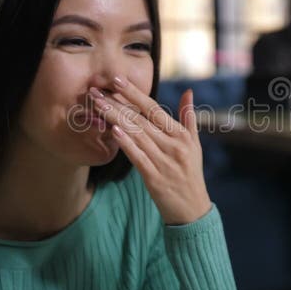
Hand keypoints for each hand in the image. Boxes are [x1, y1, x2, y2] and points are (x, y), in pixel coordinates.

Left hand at [88, 77, 211, 224]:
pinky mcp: (155, 178)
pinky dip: (126, 143)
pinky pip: (138, 157)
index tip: (117, 80)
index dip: (134, 94)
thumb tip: (188, 91)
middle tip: (96, 90)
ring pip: (136, 135)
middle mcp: (174, 145)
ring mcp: (164, 162)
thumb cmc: (191, 173)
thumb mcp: (194, 144)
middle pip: (141, 120)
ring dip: (115, 118)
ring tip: (97, 105)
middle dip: (117, 103)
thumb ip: (189, 116)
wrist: (193, 209)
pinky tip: (113, 130)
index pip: (154, 109)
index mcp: (182, 135)